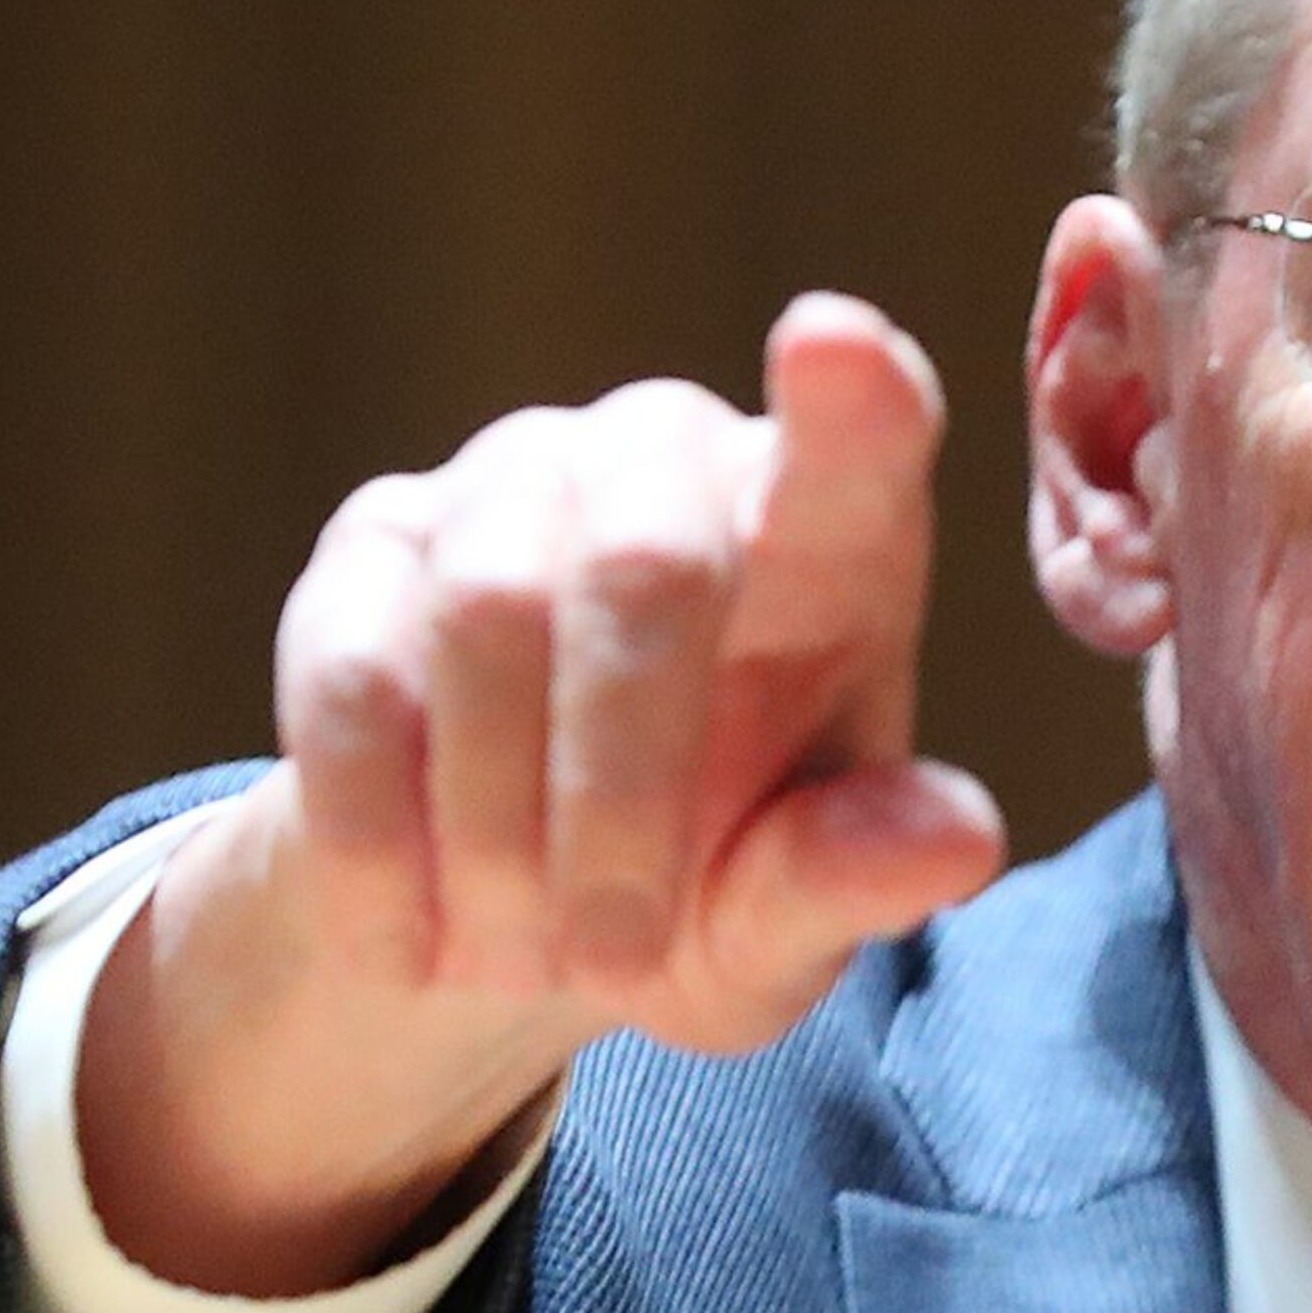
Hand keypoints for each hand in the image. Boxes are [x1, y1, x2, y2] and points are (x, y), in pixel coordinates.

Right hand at [76, 295, 1006, 1294]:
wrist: (511, 911)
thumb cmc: (706, 888)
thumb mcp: (783, 928)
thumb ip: (853, 880)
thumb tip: (956, 841)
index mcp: (830, 539)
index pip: (858, 437)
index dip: (850, 396)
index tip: (835, 347)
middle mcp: (672, 464)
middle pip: (648, 564)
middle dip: (621, 794)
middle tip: (612, 964)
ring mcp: (516, 480)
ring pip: (487, 615)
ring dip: (496, 831)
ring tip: (516, 963)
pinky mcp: (375, 540)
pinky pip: (355, 670)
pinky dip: (377, 834)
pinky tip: (407, 946)